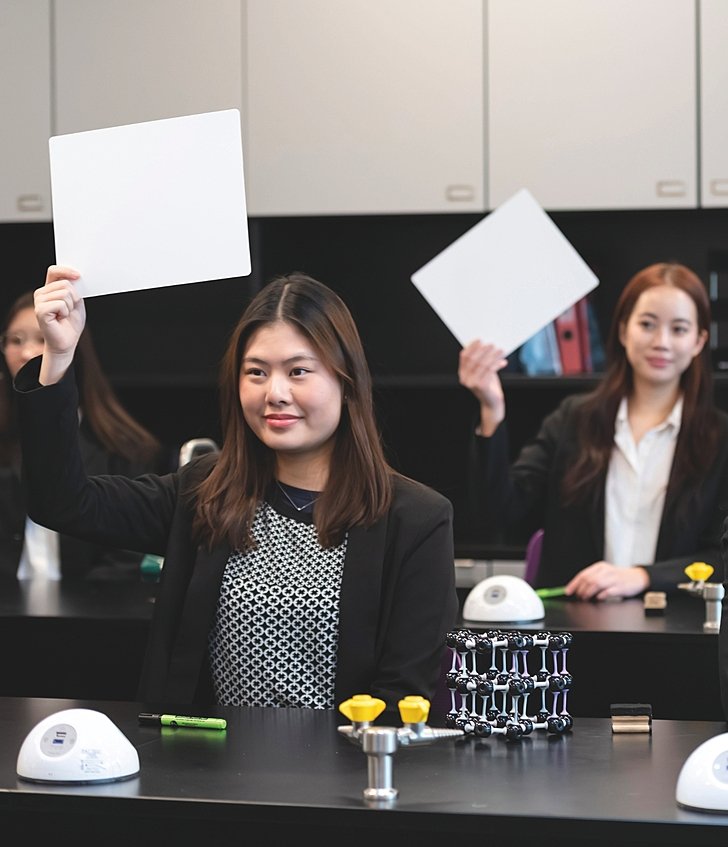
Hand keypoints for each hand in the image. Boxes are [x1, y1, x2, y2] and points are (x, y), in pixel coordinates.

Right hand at [34, 266, 84, 384]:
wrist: (67, 341)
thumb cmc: (71, 323)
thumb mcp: (77, 302)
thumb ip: (75, 289)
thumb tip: (76, 277)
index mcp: (49, 289)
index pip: (54, 271)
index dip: (66, 270)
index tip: (78, 276)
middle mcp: (41, 293)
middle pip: (65, 283)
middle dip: (75, 298)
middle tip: (69, 310)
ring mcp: (39, 301)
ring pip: (65, 293)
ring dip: (70, 306)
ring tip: (64, 315)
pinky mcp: (40, 311)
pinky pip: (60, 304)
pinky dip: (66, 312)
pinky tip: (60, 318)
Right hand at [458, 340, 507, 435]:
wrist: (492, 403)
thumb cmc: (489, 385)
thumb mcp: (482, 372)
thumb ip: (481, 361)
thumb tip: (487, 344)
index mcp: (462, 373)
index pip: (464, 356)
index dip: (472, 347)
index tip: (480, 339)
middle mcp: (465, 378)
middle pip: (473, 359)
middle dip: (483, 349)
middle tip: (493, 343)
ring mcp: (472, 383)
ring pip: (482, 364)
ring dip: (492, 355)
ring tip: (501, 350)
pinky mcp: (481, 386)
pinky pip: (489, 371)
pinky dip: (497, 364)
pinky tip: (503, 362)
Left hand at [564, 561, 649, 600]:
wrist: (637, 577)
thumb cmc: (619, 577)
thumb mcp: (605, 573)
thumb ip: (592, 578)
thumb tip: (577, 588)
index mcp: (600, 567)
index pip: (583, 574)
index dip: (574, 584)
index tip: (568, 591)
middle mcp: (606, 571)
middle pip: (589, 579)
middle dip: (581, 589)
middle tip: (579, 596)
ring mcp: (614, 579)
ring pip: (597, 584)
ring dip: (588, 592)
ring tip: (586, 598)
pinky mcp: (621, 587)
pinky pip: (608, 591)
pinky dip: (601, 595)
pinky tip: (598, 597)